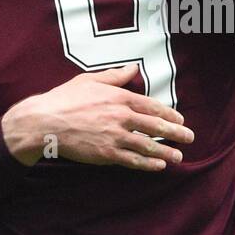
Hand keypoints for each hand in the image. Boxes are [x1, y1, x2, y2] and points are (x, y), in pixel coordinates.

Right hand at [1, 64, 192, 168]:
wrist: (44, 122)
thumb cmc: (65, 99)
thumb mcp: (90, 80)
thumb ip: (115, 76)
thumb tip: (133, 68)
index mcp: (119, 97)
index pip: (151, 106)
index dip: (169, 114)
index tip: (180, 119)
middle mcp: (121, 117)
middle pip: (155, 127)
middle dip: (176, 133)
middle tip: (189, 138)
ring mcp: (115, 137)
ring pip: (147, 146)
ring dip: (166, 151)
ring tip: (179, 156)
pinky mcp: (107, 154)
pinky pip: (132, 160)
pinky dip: (148, 164)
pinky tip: (159, 166)